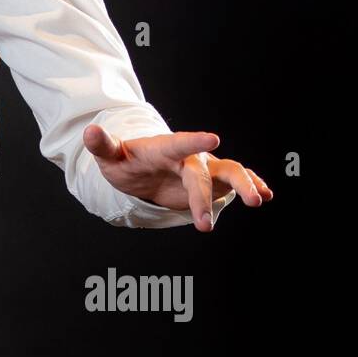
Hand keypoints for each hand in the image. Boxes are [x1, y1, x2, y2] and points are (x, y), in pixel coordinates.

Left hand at [82, 125, 272, 231]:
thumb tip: (89, 132)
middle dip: (204, 196)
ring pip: (230, 172)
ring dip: (244, 185)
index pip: (179, 144)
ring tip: (259, 200)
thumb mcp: (110, 156)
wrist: (141, 169)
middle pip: (201, 173)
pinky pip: (236, 181)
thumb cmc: (125, 161)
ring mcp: (203, 169)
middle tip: (206, 224)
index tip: (213, 138)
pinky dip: (253, 184)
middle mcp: (188, 157)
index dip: (194, 141)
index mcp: (164, 148)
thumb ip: (102, 145)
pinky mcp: (213, 181)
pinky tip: (268, 194)